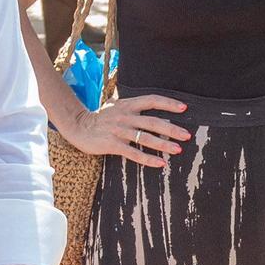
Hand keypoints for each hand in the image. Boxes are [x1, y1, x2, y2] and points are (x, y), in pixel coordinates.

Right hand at [63, 94, 192, 168]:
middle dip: (171, 129)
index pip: (151, 100)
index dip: (168, 103)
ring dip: (163, 144)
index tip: (184, 108)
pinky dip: (148, 159)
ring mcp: (119, 130)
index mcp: (127, 105)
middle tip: (187, 135)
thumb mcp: (115, 105)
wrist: (78, 126)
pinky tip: (160, 163)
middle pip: (152, 121)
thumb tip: (148, 102)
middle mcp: (125, 116)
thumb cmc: (100, 118)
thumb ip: (131, 105)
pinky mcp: (112, 145)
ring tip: (178, 150)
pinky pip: (133, 153)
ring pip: (145, 138)